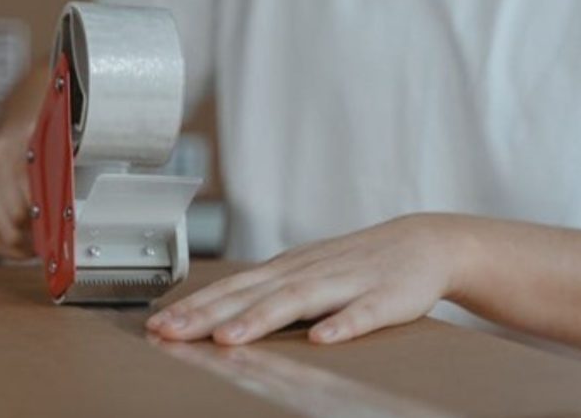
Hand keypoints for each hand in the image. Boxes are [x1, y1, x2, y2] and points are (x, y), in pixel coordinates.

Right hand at [0, 62, 48, 259]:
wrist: (22, 109)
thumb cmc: (48, 131)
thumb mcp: (64, 149)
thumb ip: (64, 180)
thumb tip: (67, 218)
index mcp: (22, 147)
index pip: (32, 201)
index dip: (48, 226)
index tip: (60, 239)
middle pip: (16, 220)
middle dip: (36, 238)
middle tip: (53, 245)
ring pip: (0, 232)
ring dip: (22, 246)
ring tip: (38, 249)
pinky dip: (2, 247)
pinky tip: (18, 249)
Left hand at [147, 214, 479, 344]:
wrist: (422, 242)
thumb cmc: (355, 262)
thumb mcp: (305, 271)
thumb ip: (267, 291)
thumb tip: (217, 312)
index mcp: (286, 268)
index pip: (231, 288)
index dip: (194, 306)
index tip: (158, 325)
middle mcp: (307, 271)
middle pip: (251, 294)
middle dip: (207, 314)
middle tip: (170, 333)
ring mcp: (346, 282)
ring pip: (297, 300)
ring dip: (260, 318)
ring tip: (228, 338)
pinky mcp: (384, 297)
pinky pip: (362, 313)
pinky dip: (342, 324)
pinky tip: (323, 339)